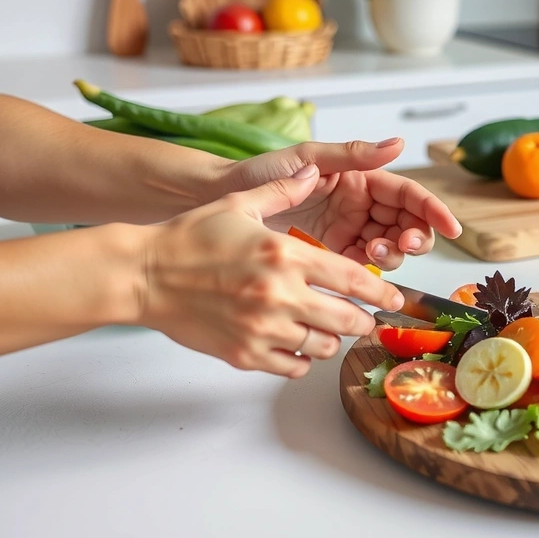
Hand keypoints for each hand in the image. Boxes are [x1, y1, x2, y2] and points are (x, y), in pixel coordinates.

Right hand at [137, 165, 404, 376]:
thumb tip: (313, 171)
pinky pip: (293, 366)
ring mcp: (263, 328)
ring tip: (325, 328)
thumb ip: (284, 190)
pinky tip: (296, 344)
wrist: (142, 275)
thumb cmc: (190, 238)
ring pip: (324, 347)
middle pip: (347, 320)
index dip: (382, 293)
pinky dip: (302, 359)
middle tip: (363, 318)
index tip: (395, 300)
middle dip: (362, 321)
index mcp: (286, 254)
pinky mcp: (244, 354)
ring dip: (331, 339)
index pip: (354, 279)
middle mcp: (280, 294)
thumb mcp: (241, 204)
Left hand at [220, 138, 461, 270]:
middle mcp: (361, 202)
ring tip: (371, 252)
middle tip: (402, 245)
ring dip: (392, 254)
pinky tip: (360, 271)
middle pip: (407, 223)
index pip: (408, 194)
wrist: (218, 204)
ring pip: (390, 246)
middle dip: (414, 236)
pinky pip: (364, 264)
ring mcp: (350, 228)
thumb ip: (353, 155)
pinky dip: (369, 271)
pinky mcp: (335, 251)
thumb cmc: (258, 173)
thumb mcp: (307, 159)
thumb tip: (398, 143)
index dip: (433, 210)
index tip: (451, 229)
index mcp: (360, 177)